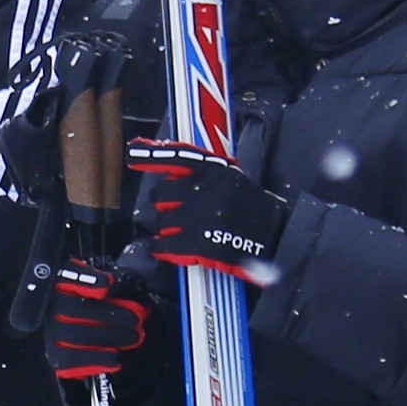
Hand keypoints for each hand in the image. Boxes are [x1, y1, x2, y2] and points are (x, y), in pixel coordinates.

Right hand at [40, 259, 152, 388]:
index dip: (85, 280)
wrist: (96, 332)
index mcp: (64, 282)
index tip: (108, 285)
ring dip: (108, 336)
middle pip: (72, 308)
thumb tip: (128, 277)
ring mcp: (52, 332)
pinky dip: (95, 359)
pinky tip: (115, 359)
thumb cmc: (108, 305)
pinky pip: (70, 361)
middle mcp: (52, 306)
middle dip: (109, 314)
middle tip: (137, 319)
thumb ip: (121, 280)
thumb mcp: (115, 287)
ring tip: (134, 337)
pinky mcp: (58, 356)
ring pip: (73, 335)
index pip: (67, 277)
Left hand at [125, 140, 290, 273]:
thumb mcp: (230, 179)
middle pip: (159, 196)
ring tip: (186, 235)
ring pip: (161, 223)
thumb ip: (204, 176)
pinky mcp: (195, 242)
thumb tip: (173, 178)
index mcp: (210, 169)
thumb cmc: (252, 209)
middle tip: (180, 216)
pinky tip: (172, 250)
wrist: (274, 236)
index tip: (133, 155)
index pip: (175, 157)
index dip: (151, 157)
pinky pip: (163, 245)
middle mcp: (200, 189)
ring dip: (169, 231)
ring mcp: (196, 216)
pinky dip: (163, 249)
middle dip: (166, 208)